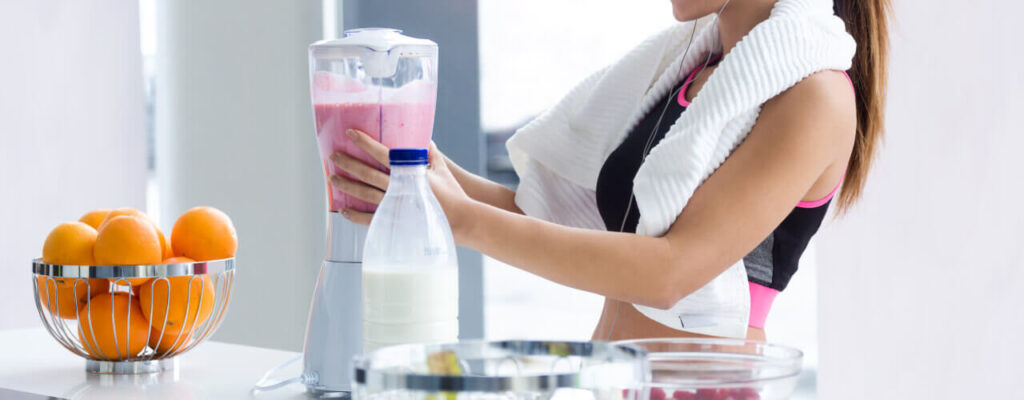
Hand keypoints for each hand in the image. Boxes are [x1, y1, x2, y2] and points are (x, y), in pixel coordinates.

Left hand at [330, 129, 475, 238]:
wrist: (461, 220)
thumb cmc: (453, 194)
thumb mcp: (442, 169)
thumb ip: (430, 154)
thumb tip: (425, 138)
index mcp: (408, 172)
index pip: (382, 153)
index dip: (365, 143)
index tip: (350, 133)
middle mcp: (398, 187)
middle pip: (367, 173)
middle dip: (348, 163)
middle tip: (333, 156)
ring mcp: (395, 205)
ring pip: (365, 194)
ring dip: (348, 186)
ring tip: (333, 179)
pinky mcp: (396, 221)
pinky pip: (371, 219)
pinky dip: (356, 215)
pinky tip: (344, 210)